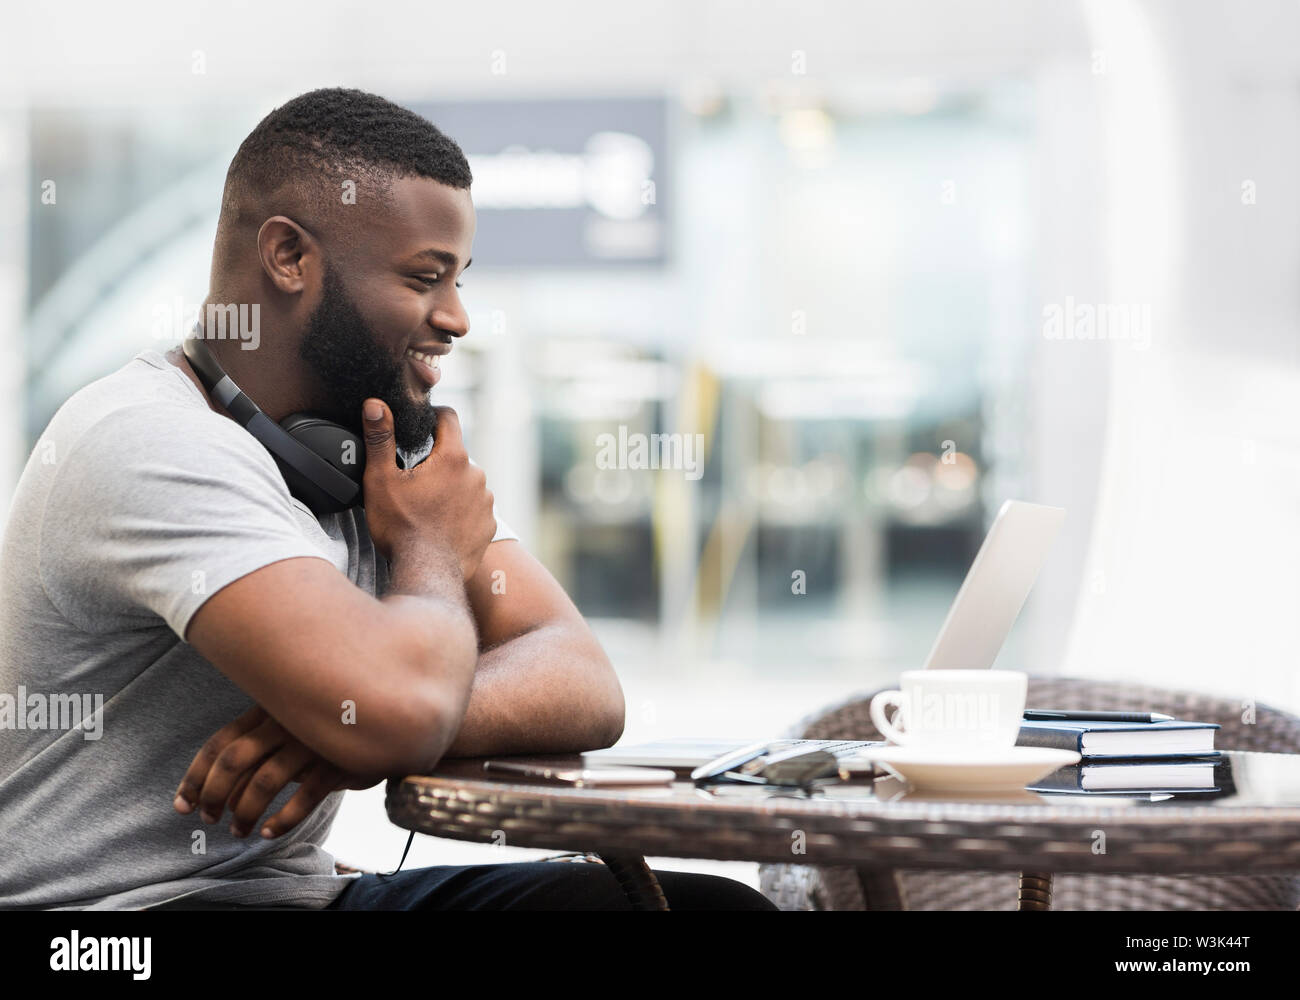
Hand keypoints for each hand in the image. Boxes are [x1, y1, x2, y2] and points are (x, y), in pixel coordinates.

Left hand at [173, 705, 380, 838]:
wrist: (386, 720)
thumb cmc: (325, 730)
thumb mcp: (287, 730)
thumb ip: (257, 750)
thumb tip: (219, 792)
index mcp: (268, 709)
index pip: (219, 742)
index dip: (196, 776)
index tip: (184, 804)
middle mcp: (285, 721)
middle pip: (233, 759)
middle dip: (214, 794)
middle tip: (209, 819)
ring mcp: (312, 740)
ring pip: (264, 781)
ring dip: (245, 812)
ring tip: (240, 832)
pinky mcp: (338, 760)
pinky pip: (305, 796)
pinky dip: (283, 819)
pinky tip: (271, 832)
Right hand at [360, 399, 495, 580]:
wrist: (427, 573)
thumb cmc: (401, 528)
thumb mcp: (381, 479)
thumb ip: (380, 439)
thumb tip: (376, 405)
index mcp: (453, 458)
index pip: (449, 418)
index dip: (433, 415)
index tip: (421, 422)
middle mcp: (477, 475)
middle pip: (456, 454)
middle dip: (437, 460)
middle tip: (413, 479)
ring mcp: (486, 502)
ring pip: (466, 482)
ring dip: (450, 487)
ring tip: (426, 506)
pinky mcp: (489, 525)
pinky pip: (474, 508)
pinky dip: (460, 511)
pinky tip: (440, 524)